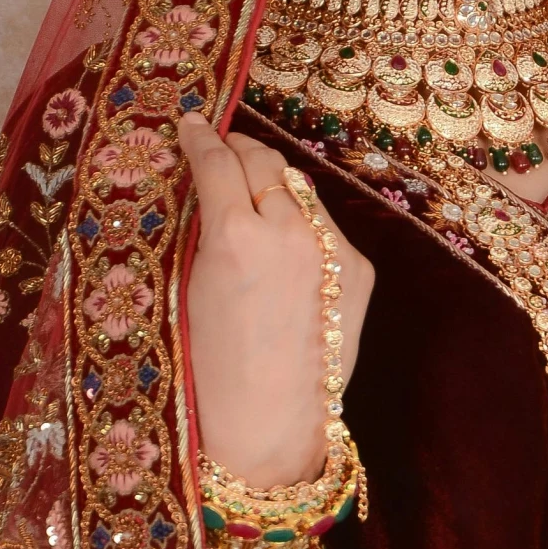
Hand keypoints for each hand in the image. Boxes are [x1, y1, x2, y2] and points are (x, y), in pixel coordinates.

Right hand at [177, 118, 373, 488]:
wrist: (268, 424)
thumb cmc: (211, 368)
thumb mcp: (188, 288)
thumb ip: (201, 228)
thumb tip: (205, 181)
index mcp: (235, 236)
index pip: (218, 160)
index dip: (202, 138)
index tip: (192, 124)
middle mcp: (290, 233)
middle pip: (265, 162)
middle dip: (239, 150)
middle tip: (221, 147)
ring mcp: (332, 250)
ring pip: (300, 188)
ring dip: (273, 183)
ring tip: (252, 187)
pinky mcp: (360, 269)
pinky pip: (324, 227)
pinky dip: (302, 223)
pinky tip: (283, 241)